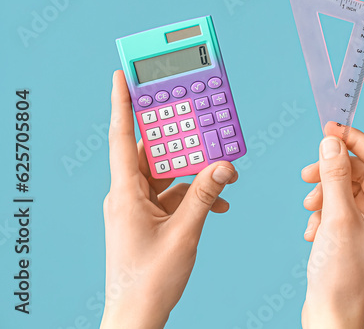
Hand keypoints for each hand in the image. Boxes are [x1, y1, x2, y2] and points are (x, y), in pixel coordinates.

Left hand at [101, 71, 237, 328]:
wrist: (137, 315)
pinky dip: (196, 192)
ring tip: (220, 159)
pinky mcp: (149, 220)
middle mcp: (128, 195)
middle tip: (194, 108)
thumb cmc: (149, 281)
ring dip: (194, 167)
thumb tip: (224, 165)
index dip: (123, 105)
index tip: (122, 75)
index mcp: (125, 194)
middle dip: (176, 133)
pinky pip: (175, 194)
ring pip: (167, 172)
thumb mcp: (184, 234)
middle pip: (152, 151)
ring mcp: (138, 208)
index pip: (122, 138)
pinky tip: (219, 198)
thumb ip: (205, 195)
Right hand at [299, 124, 363, 328]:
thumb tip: (332, 142)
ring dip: (327, 195)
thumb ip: (334, 175)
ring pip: (352, 192)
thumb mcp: (335, 216)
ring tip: (310, 210)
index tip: (330, 129)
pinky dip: (327, 213)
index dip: (355, 140)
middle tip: (307, 175)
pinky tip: (314, 231)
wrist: (333, 318)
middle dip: (334, 173)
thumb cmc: (341, 274)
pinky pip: (346, 211)